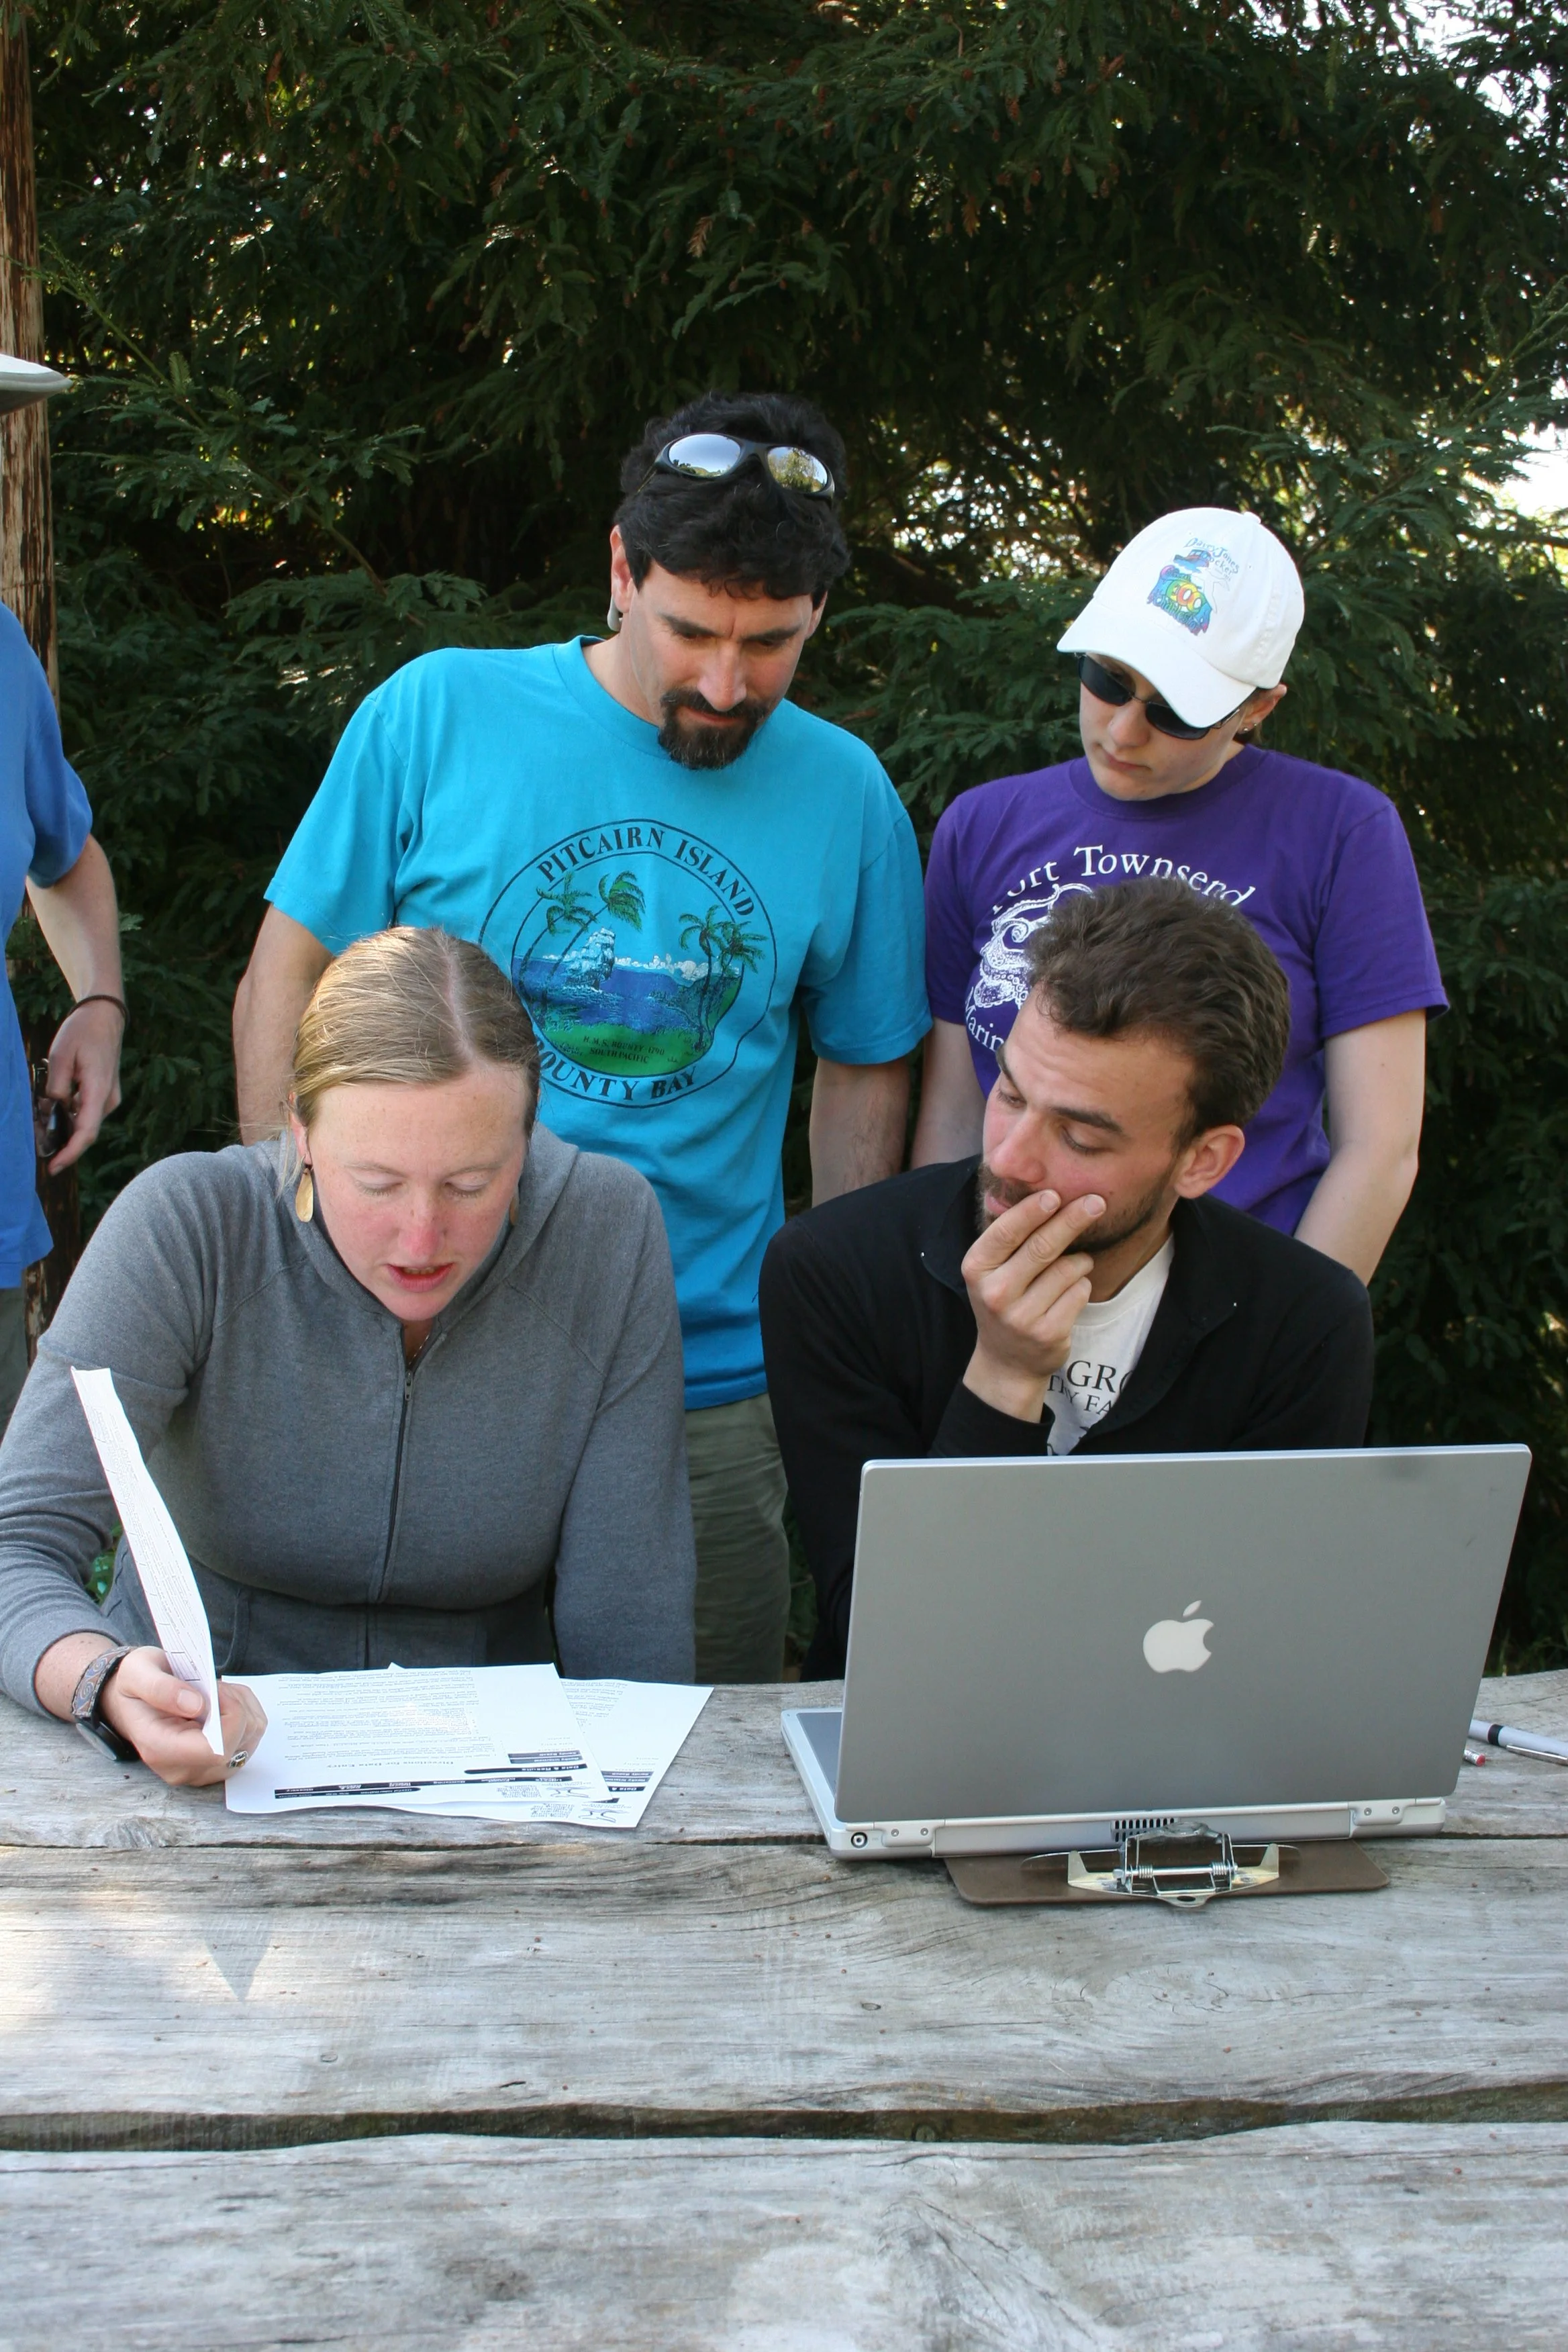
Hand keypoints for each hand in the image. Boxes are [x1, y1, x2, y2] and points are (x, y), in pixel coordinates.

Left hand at [42, 998, 123, 1172]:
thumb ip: (56, 1086)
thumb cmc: (83, 1032)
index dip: (70, 1154)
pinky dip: (70, 1118)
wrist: (104, 1017)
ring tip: (41, 1125)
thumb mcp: (61, 1056)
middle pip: (85, 1132)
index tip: (53, 1167)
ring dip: (64, 1129)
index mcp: (98, 1090)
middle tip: (37, 1147)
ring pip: (85, 1123)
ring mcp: (108, 1098)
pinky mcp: (104, 1094)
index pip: (87, 1132)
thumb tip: (52, 1108)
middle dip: (62, 1144)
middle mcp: (108, 1099)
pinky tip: (54, 1110)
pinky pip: (86, 1113)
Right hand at [98, 1646, 267, 1787]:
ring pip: (251, 1737)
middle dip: (236, 1704)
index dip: (229, 1715)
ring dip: (242, 1705)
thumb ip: (160, 1688)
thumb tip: (196, 1705)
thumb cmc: (134, 1687)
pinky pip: (252, 1736)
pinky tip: (224, 1703)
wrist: (133, 1701)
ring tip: (215, 1693)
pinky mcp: (217, 1764)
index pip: (215, 1750)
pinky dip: (245, 1712)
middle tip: (212, 1686)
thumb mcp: (137, 1673)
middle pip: (238, 1743)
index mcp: (159, 1749)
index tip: (216, 1690)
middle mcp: (182, 1769)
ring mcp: (202, 1770)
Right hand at [960, 1188, 1103, 1421]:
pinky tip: (1069, 1293)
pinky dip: (1082, 1285)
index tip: (1056, 1194)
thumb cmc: (1004, 1299)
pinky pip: (1080, 1291)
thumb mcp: (993, 1269)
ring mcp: (1021, 1316)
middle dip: (1072, 1220)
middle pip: (1042, 1246)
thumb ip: (1011, 1236)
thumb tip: (1047, 1191)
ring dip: (1081, 1261)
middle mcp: (995, 1292)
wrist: (1006, 1360)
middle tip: (1096, 1202)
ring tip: (1073, 1267)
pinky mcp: (1048, 1332)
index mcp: (976, 1268)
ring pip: (1068, 1269)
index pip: (1007, 1232)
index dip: (1033, 1211)